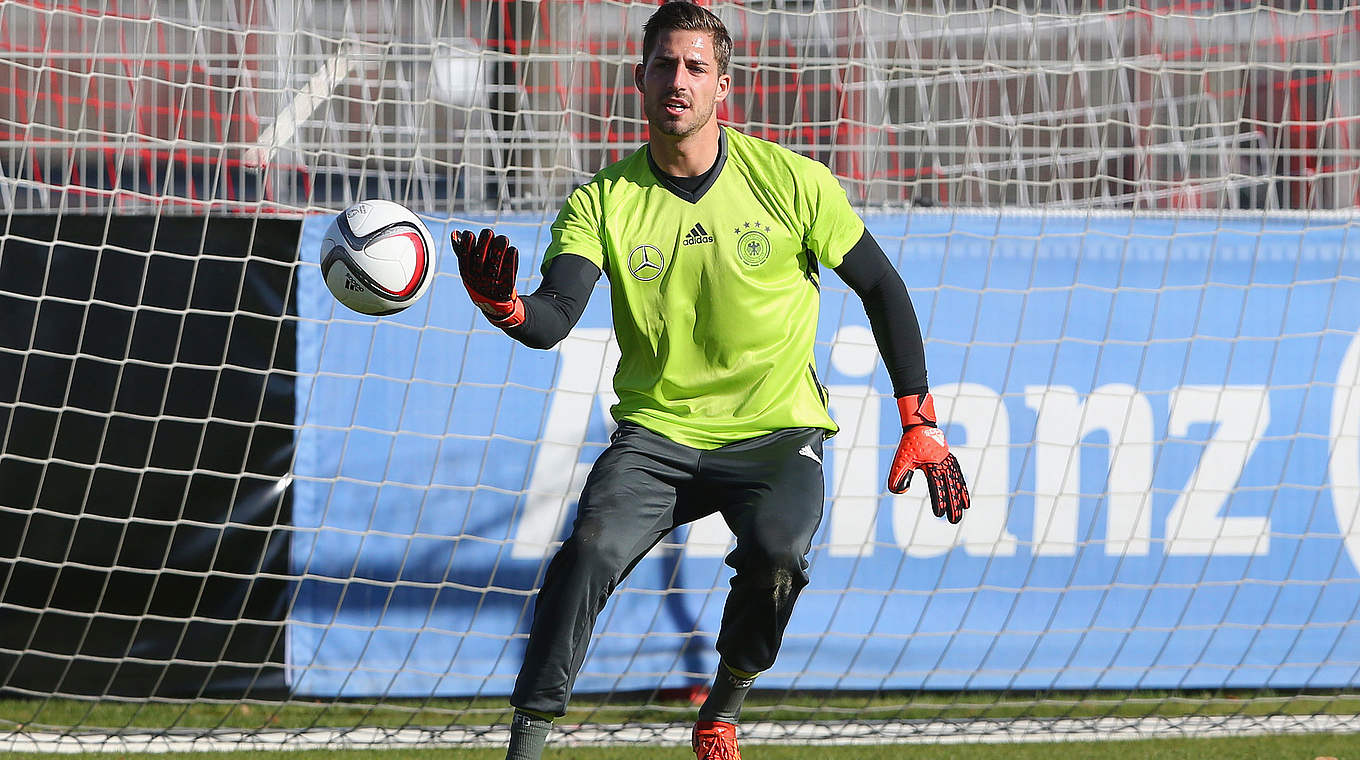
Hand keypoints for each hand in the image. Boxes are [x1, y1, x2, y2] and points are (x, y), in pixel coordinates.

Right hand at [451, 228, 524, 327]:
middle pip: (481, 252)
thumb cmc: (480, 281)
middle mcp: (478, 278)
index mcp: (467, 274)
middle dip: (486, 238)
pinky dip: (512, 256)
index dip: (468, 240)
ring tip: (503, 240)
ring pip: (496, 256)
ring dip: (500, 243)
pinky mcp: (507, 285)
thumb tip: (456, 233)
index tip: (471, 235)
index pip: (465, 253)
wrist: (494, 307)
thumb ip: (461, 252)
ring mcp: (492, 282)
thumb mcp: (468, 270)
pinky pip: (510, 266)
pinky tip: (512, 250)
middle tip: (490, 234)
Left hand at [887, 392, 969, 523]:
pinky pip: (958, 476)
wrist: (920, 426)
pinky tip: (965, 497)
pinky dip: (962, 486)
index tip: (939, 514)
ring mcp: (948, 462)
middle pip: (950, 488)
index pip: (936, 487)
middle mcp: (943, 464)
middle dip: (953, 505)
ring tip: (964, 510)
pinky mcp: (950, 460)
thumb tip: (899, 492)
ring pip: (957, 482)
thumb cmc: (909, 444)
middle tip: (954, 520)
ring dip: (960, 497)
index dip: (939, 501)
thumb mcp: (901, 460)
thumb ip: (898, 476)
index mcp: (931, 465)